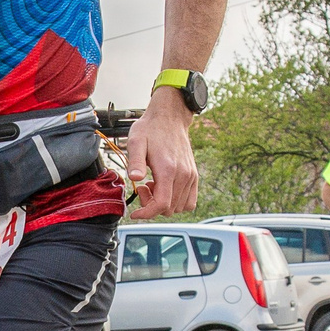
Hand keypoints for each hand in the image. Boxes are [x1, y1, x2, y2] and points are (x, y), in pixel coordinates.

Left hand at [126, 90, 197, 217]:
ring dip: (164, 203)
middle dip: (152, 205)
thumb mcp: (136, 142)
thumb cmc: (151, 129)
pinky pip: (190, 201)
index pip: (162, 204)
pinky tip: (165, 187)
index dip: (147, 213)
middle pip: (169, 208)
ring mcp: (191, 176)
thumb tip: (135, 178)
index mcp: (168, 169)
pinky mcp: (194, 175)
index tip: (135, 213)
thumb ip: (135, 161)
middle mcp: (183, 175)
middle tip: (143, 188)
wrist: (170, 117)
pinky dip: (177, 201)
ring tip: (153, 186)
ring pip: (179, 207)